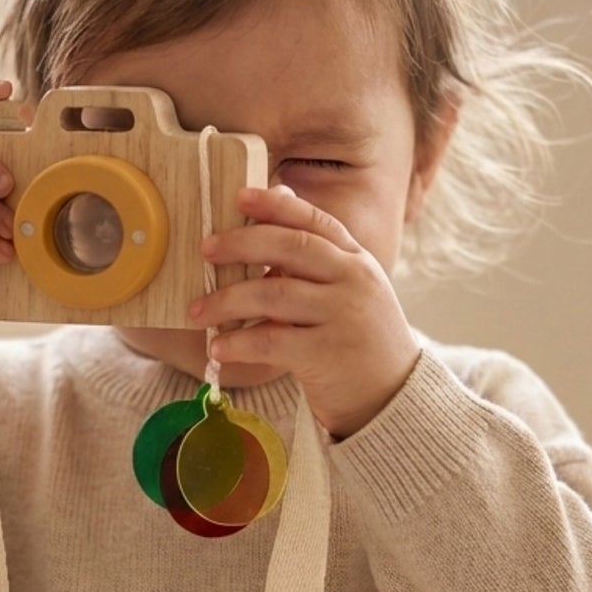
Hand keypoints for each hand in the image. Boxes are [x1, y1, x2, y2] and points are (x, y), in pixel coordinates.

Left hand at [187, 185, 420, 438]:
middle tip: (206, 250)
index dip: (276, 205)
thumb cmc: (357, 338)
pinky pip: (271, 341)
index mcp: (356, 260)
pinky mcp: (327, 354)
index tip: (240, 196)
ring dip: (227, 300)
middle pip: (291, 248)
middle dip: (242, 244)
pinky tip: (218, 348)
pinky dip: (239, 343)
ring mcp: (342, 316)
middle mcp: (353, 280)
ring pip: (273, 294)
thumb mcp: (348, 289)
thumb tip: (278, 196)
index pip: (314, 221)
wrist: (393, 395)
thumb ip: (317, 254)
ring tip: (197, 311)